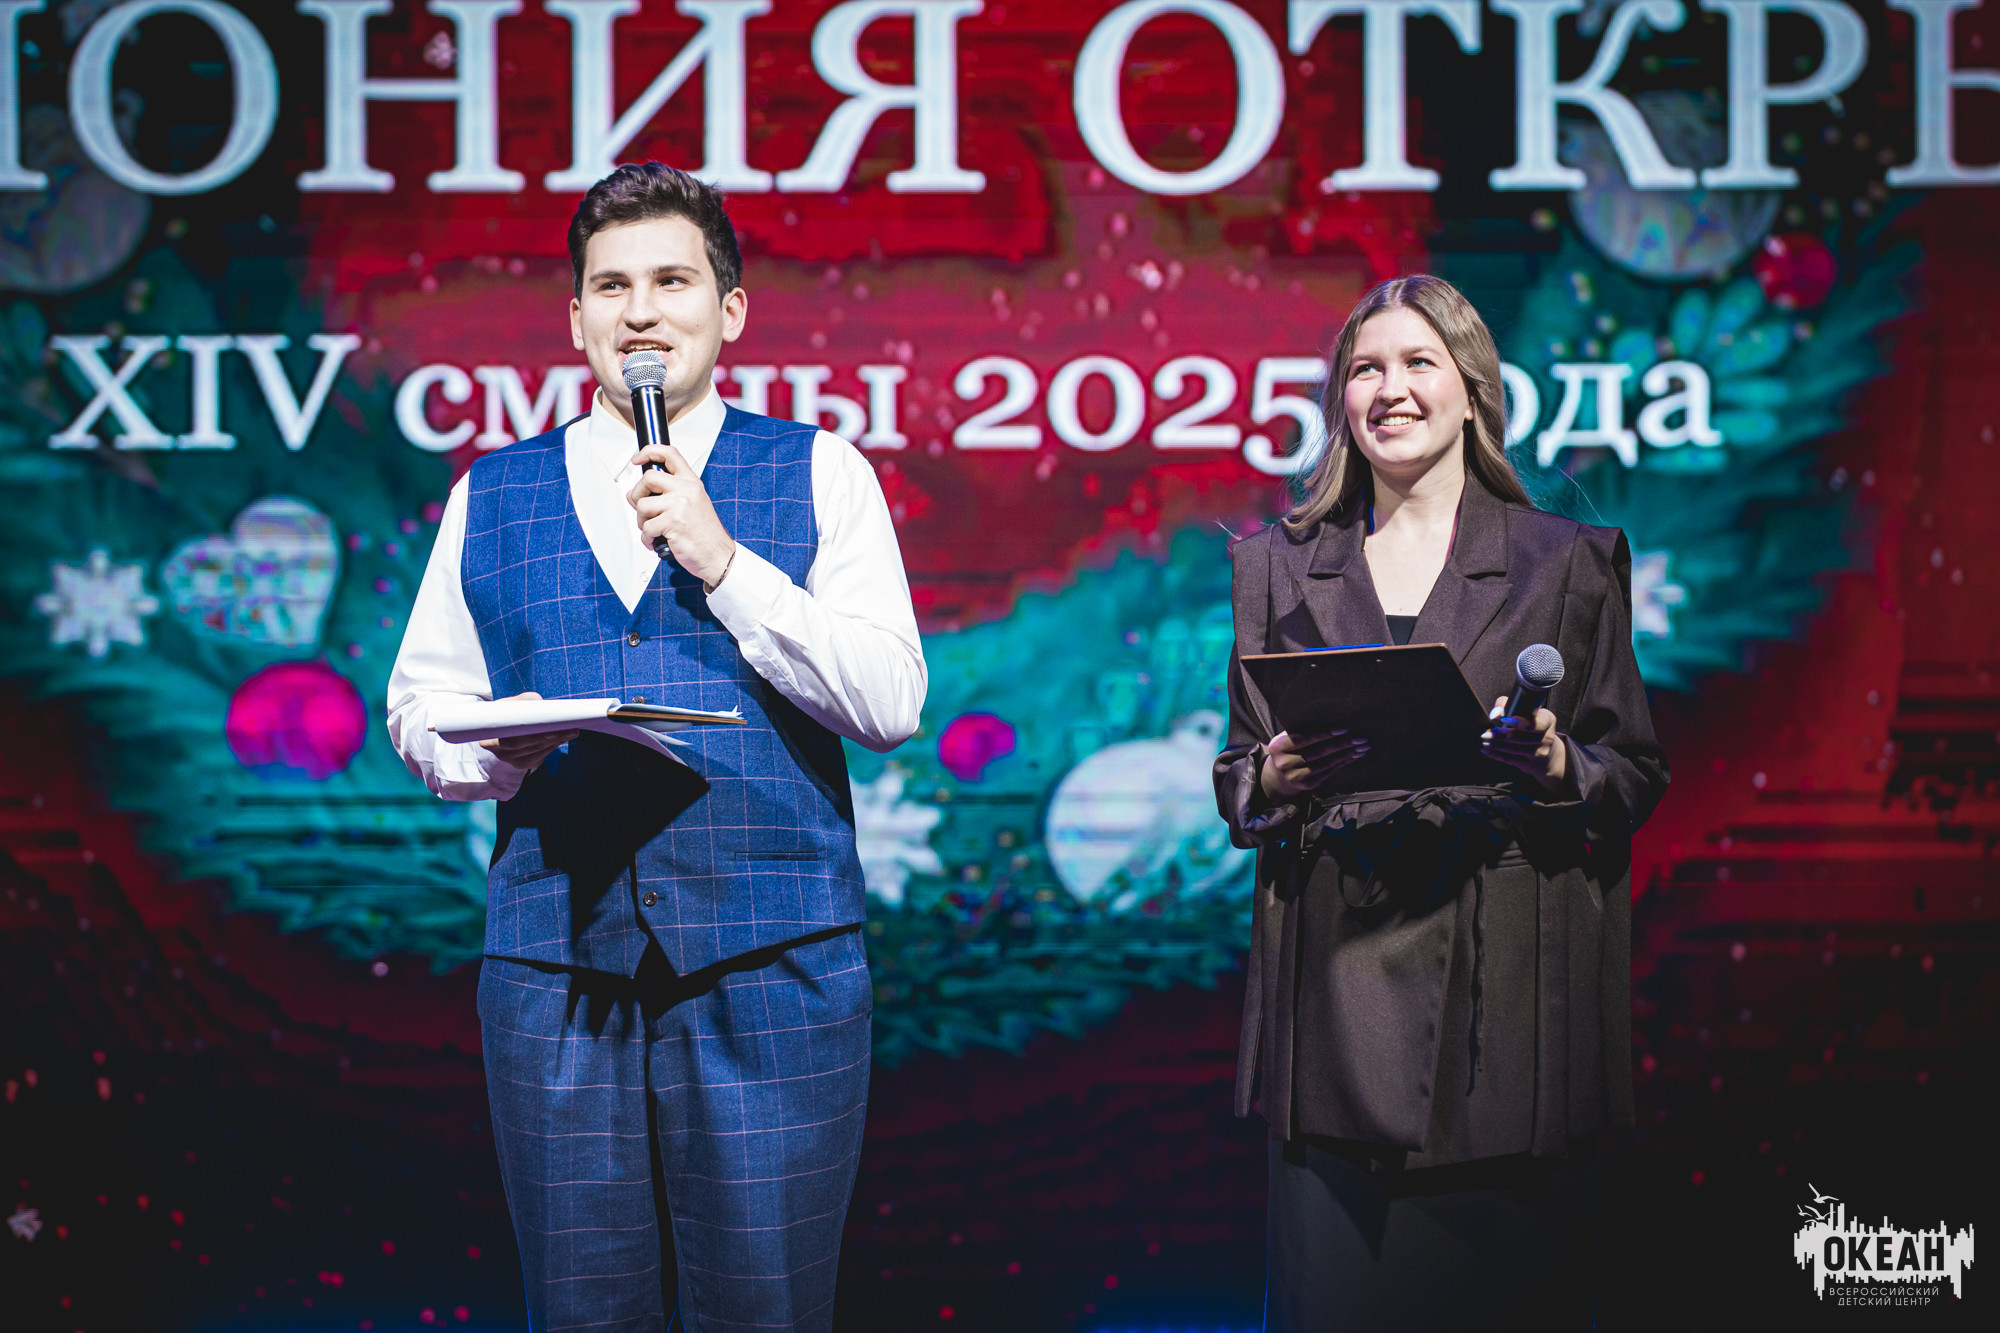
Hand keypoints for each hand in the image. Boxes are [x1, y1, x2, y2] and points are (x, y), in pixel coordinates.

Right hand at [479, 691, 577, 771]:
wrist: (498, 733)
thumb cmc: (505, 716)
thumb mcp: (508, 705)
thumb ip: (523, 701)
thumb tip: (541, 702)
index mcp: (489, 737)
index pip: (510, 738)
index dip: (529, 734)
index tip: (548, 725)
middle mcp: (499, 752)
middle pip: (526, 745)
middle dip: (549, 737)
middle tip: (569, 729)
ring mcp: (511, 760)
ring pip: (535, 751)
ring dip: (555, 741)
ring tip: (572, 731)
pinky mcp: (523, 763)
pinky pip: (541, 755)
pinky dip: (553, 745)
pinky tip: (564, 737)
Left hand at [627, 443, 735, 585]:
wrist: (718, 556)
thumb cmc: (706, 535)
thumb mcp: (688, 508)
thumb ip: (663, 497)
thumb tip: (632, 494)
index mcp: (692, 483)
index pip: (669, 454)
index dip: (649, 451)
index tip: (638, 459)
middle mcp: (687, 490)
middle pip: (648, 478)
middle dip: (637, 495)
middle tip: (643, 509)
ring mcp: (680, 505)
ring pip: (642, 505)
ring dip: (642, 521)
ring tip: (654, 530)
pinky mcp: (673, 522)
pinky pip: (646, 528)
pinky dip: (647, 539)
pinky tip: (656, 542)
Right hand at [1259, 728, 1369, 800]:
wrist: (1279, 776)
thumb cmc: (1288, 749)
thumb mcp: (1287, 738)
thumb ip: (1302, 730)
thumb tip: (1334, 719)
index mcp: (1278, 746)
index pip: (1304, 738)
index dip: (1324, 734)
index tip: (1344, 729)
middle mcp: (1285, 763)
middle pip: (1318, 752)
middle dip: (1341, 744)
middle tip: (1360, 738)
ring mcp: (1295, 776)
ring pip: (1326, 763)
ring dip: (1347, 754)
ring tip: (1362, 747)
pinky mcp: (1307, 785)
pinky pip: (1329, 772)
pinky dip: (1343, 763)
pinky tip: (1354, 756)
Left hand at [1481, 695, 1567, 792]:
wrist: (1547, 753)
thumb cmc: (1532, 726)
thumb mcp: (1528, 712)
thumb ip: (1510, 706)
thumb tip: (1496, 713)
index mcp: (1548, 721)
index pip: (1538, 723)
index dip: (1522, 723)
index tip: (1506, 720)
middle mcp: (1546, 738)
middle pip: (1522, 738)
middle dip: (1501, 735)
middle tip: (1487, 732)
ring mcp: (1539, 753)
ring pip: (1515, 749)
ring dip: (1496, 744)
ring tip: (1484, 739)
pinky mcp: (1530, 764)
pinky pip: (1511, 759)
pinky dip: (1496, 754)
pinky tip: (1486, 749)